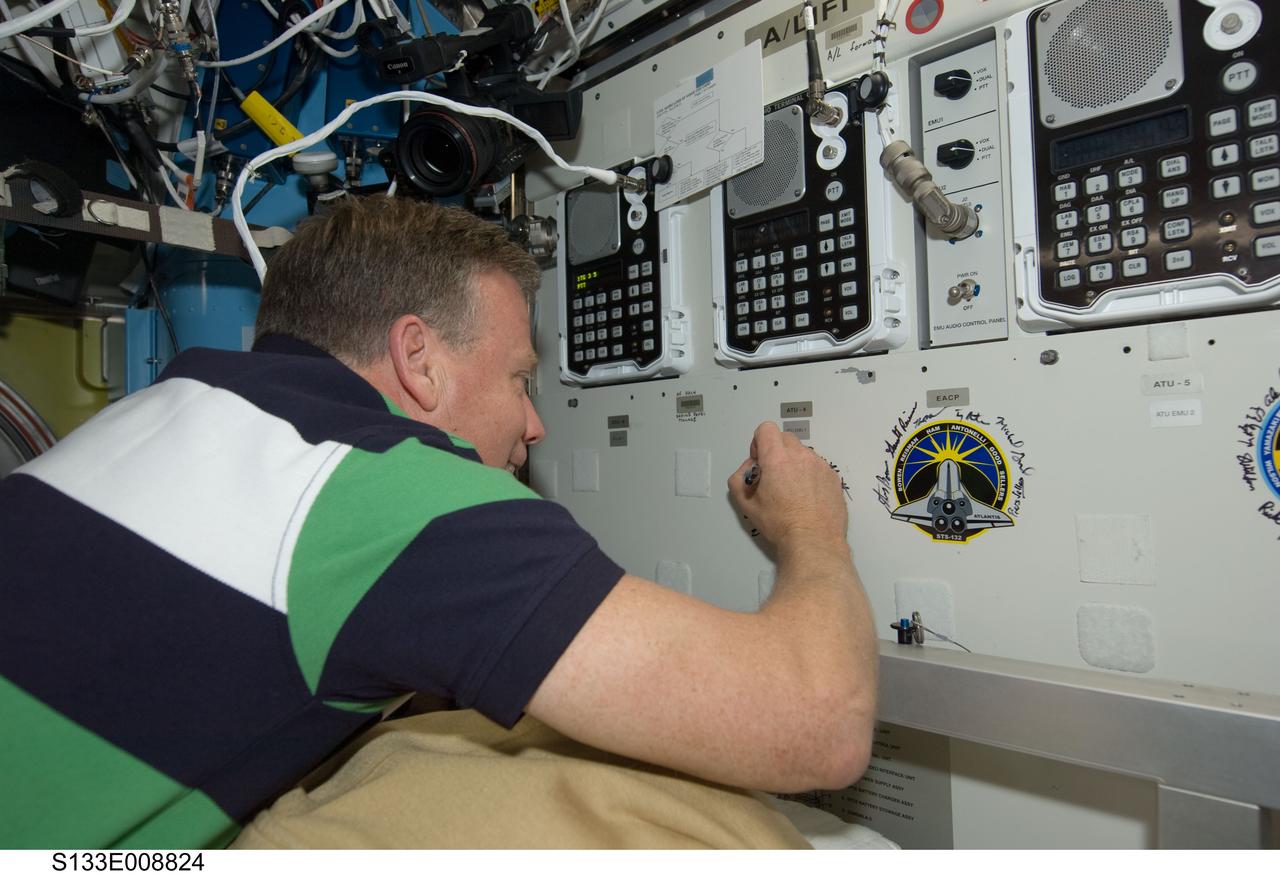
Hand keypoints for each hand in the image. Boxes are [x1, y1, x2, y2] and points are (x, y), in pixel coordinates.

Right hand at [727, 422, 847, 548]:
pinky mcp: (833, 476)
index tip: (760, 460)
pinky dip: (810, 475)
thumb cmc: (782, 524)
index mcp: (777, 459)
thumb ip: (738, 480)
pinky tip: (807, 497)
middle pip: (785, 438)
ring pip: (803, 452)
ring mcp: (820, 465)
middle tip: (773, 475)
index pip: (766, 429)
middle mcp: (801, 456)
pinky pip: (818, 466)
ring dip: (794, 463)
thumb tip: (746, 471)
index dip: (759, 442)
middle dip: (776, 451)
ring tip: (792, 490)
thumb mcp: (747, 505)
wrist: (813, 541)